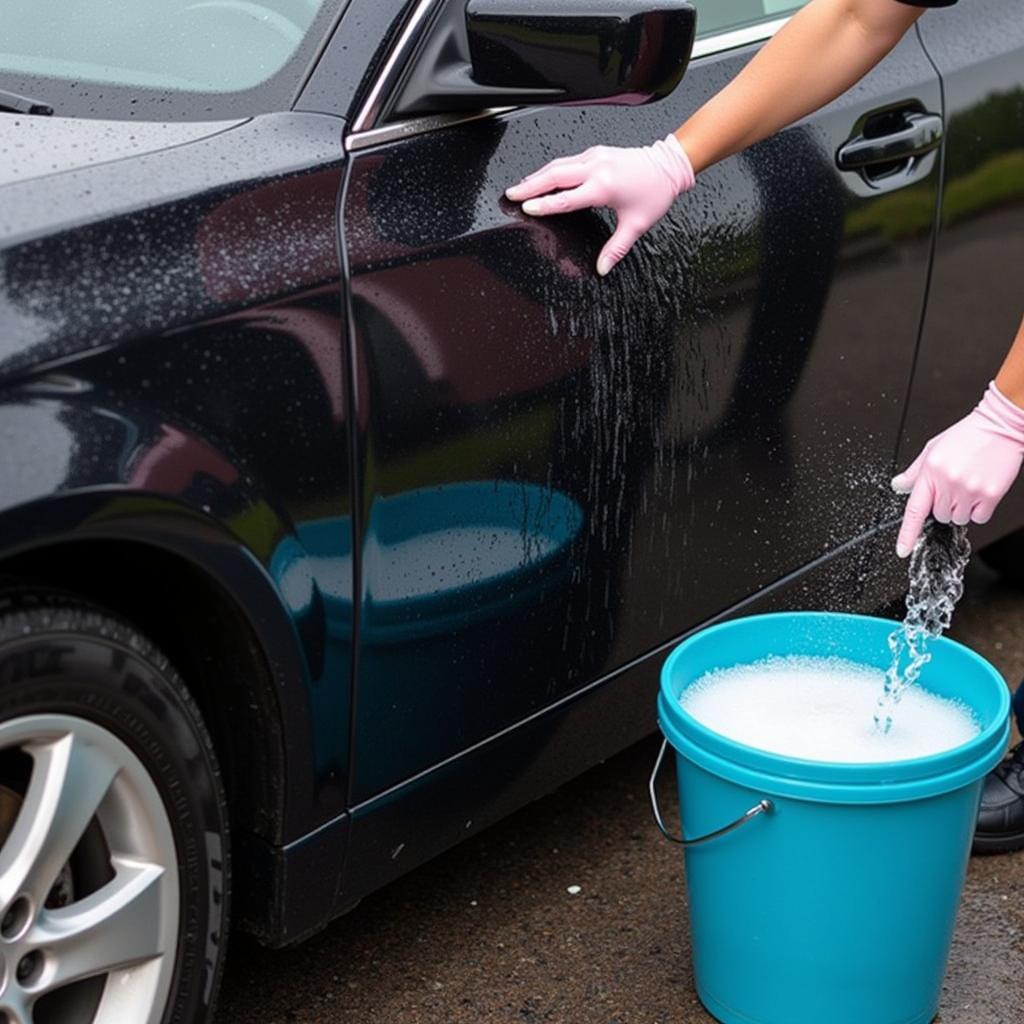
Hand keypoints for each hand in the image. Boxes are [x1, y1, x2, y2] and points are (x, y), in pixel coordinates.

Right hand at [504, 135, 695, 276]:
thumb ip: (616, 249)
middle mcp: (596, 167)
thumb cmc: (655, 193)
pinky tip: (541, 177)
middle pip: (554, 175)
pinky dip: (551, 169)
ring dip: (537, 176)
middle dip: (530, 185)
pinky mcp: (595, 152)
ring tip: (520, 187)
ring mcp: (595, 156)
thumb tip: (602, 269)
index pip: (566, 198)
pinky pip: (567, 160)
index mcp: (604, 186)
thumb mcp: (636, 226)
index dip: (545, 204)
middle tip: (510, 194)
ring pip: (558, 165)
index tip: (526, 207)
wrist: (669, 165)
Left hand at [892, 382, 1023, 556]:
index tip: (902, 550)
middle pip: (939, 516)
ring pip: (959, 518)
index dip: (907, 533)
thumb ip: (915, 472)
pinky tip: (981, 489)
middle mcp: (949, 482)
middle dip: (944, 506)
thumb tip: (899, 486)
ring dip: (962, 508)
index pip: (914, 509)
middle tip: (954, 485)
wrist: (999, 426)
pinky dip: (980, 510)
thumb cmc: (967, 436)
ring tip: (968, 484)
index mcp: (931, 471)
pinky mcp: (991, 494)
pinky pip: (979, 518)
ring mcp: (970, 490)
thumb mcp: (933, 449)